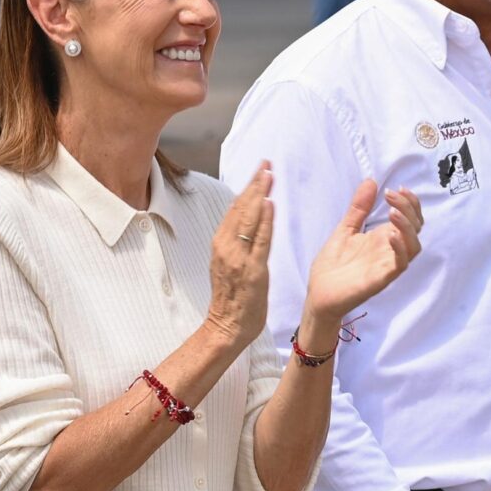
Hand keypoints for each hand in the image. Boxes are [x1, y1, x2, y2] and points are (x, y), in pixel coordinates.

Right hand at [204, 164, 274, 350]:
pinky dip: (265, 221)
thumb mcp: (229, 263)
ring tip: (269, 174)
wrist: (226, 327)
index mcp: (221, 243)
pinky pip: (259, 241)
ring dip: (260, 194)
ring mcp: (238, 258)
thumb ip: (236, 241)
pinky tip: (270, 203)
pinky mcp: (252, 270)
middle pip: (242, 208)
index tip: (260, 169)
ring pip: (249, 220)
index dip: (248, 187)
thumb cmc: (231, 298)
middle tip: (266, 163)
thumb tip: (244, 218)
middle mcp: (227, 247)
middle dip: (255, 183)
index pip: (236, 208)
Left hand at [301, 180, 421, 342]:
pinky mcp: (381, 280)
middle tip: (390, 195)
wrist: (318, 294)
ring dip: (408, 226)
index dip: (410, 202)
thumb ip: (359, 208)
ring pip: (414, 246)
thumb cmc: (332, 266)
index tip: (396, 189)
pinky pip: (400, 265)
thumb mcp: (345, 229)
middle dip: (409, 208)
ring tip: (392, 212)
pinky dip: (400, 249)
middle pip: (416, 228)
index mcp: (384, 238)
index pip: (411, 218)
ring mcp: (387, 265)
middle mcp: (390, 251)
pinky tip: (389, 235)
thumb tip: (371, 181)